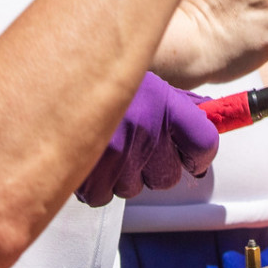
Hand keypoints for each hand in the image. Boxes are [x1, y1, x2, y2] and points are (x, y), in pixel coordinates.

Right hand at [74, 72, 219, 204]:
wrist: (56, 72)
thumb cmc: (102, 76)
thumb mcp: (145, 81)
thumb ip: (179, 103)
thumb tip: (212, 114)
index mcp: (164, 101)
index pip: (204, 143)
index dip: (200, 157)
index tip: (191, 158)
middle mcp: (146, 127)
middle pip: (168, 177)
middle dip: (152, 167)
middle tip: (132, 142)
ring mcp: (118, 150)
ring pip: (133, 187)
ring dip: (121, 174)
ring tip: (106, 144)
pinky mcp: (90, 170)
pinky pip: (103, 195)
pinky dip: (95, 182)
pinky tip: (89, 157)